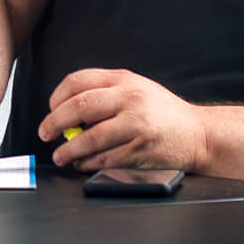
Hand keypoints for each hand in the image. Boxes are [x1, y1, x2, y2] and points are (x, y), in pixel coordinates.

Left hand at [40, 68, 211, 170]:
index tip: (50, 109)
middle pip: (79, 107)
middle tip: (45, 133)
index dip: (57, 97)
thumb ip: (104, 93)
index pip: (78, 81)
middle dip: (54, 122)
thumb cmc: (162, 113)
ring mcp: (136, 125)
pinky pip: (105, 159)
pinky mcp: (141, 150)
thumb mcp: (136, 89)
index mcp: (124, 80)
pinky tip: (82, 163)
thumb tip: (64, 109)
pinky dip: (88, 163)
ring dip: (68, 150)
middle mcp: (130, 99)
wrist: (199, 134)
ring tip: (60, 155)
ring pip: (90, 138)